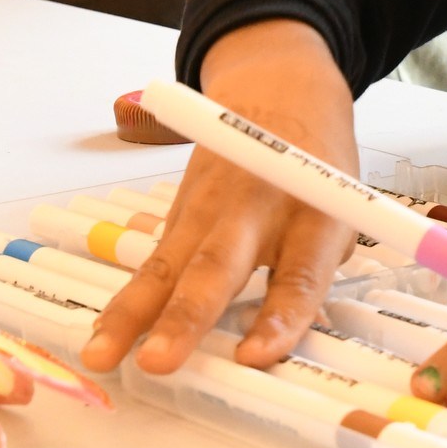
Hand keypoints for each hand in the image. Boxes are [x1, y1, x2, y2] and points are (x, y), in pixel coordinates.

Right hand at [79, 21, 359, 375]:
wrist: (278, 88)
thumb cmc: (316, 160)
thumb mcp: (342, 206)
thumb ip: (319, 266)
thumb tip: (284, 336)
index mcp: (314, 211)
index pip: (300, 272)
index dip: (280, 317)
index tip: (255, 356)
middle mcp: (256, 208)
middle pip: (218, 267)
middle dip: (186, 316)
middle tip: (159, 360)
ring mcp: (210, 206)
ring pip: (168, 265)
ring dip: (133, 313)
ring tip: (104, 355)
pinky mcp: (181, 212)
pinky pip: (155, 263)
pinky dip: (130, 301)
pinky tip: (105, 336)